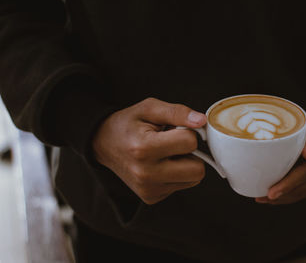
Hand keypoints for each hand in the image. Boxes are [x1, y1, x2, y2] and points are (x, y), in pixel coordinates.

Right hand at [92, 97, 206, 204]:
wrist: (104, 144)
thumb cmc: (129, 124)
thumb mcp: (150, 108)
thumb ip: (177, 112)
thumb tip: (201, 121)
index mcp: (144, 148)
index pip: (190, 143)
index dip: (189, 132)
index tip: (177, 129)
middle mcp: (146, 174)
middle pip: (197, 170)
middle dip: (192, 154)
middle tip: (175, 144)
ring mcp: (148, 189)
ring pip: (193, 179)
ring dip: (186, 165)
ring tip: (167, 154)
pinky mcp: (151, 197)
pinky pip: (181, 186)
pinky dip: (177, 175)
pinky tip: (161, 164)